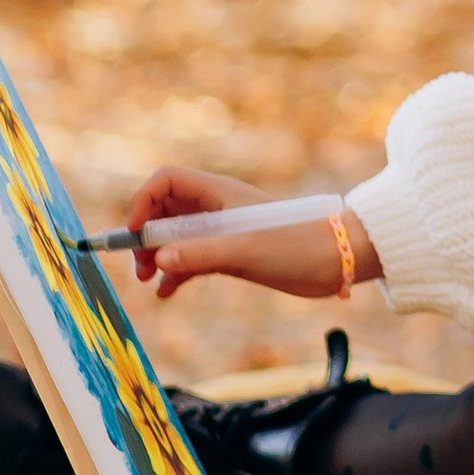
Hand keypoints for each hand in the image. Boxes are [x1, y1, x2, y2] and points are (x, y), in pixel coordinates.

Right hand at [123, 167, 382, 303]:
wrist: (338, 259)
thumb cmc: (296, 245)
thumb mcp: (244, 251)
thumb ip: (199, 254)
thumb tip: (158, 260)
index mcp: (218, 193)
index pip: (166, 181)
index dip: (143, 201)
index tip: (135, 234)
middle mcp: (216, 207)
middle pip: (164, 209)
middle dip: (145, 234)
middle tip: (140, 267)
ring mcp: (223, 230)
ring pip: (174, 235)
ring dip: (156, 255)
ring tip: (148, 280)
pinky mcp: (231, 253)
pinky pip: (191, 257)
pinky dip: (175, 272)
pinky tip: (166, 293)